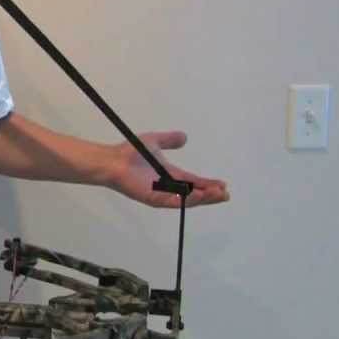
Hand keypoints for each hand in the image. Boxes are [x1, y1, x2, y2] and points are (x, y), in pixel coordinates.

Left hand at [106, 131, 229, 207]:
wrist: (113, 160)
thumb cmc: (131, 152)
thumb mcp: (155, 142)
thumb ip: (169, 140)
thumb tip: (185, 137)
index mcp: (170, 176)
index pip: (194, 182)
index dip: (208, 184)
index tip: (223, 185)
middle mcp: (169, 187)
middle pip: (194, 194)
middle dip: (210, 195)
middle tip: (225, 194)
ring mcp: (162, 194)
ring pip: (187, 200)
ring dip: (203, 198)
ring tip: (217, 195)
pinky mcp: (154, 198)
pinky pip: (174, 201)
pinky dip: (187, 200)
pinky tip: (199, 196)